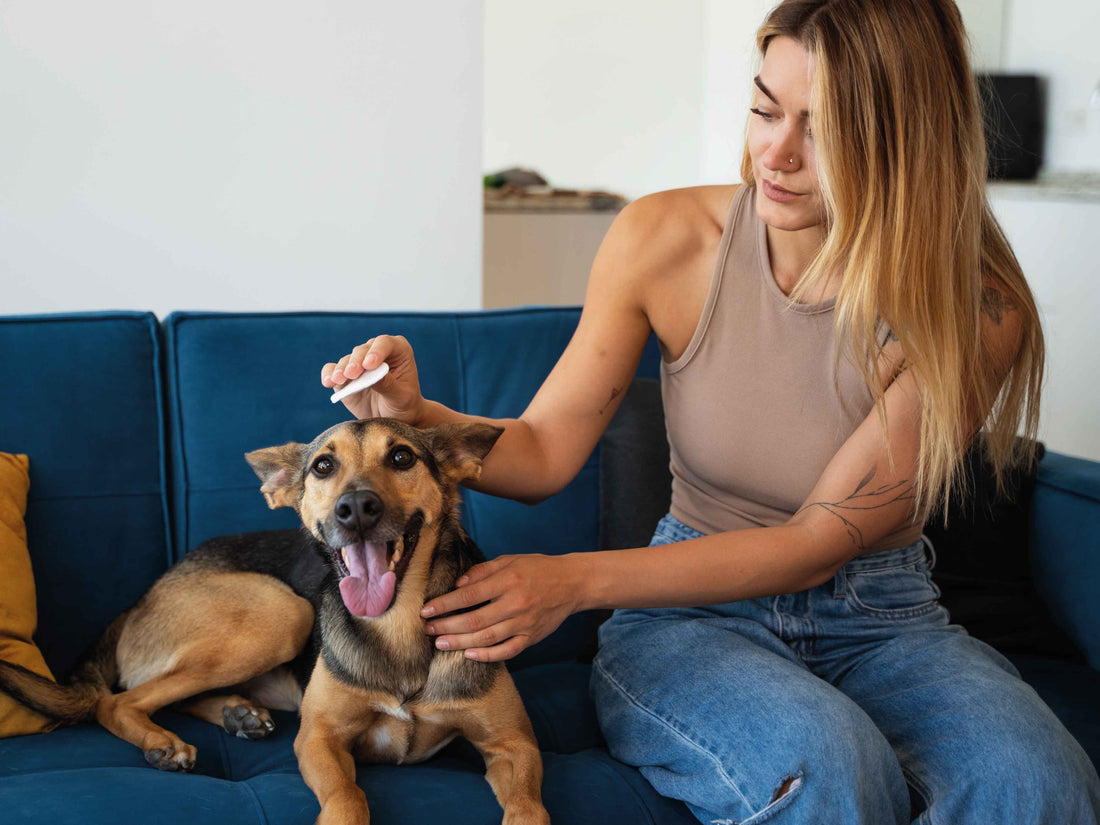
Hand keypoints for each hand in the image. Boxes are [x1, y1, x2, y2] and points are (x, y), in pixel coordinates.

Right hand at [321, 334, 424, 422]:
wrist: (394, 417)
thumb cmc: (404, 404)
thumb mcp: (401, 397)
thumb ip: (388, 384)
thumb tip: (373, 374)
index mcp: (398, 351)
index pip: (385, 343)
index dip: (376, 351)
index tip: (369, 365)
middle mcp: (377, 352)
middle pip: (363, 350)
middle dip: (356, 362)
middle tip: (352, 374)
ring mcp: (359, 362)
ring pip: (347, 360)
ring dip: (341, 369)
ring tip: (338, 380)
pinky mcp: (345, 375)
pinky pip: (333, 370)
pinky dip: (329, 374)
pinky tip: (328, 382)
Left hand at [420, 554, 585, 661]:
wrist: (572, 583)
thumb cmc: (538, 568)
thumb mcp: (510, 560)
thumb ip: (483, 571)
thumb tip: (457, 585)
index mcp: (508, 580)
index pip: (469, 595)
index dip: (445, 604)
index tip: (426, 610)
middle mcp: (515, 603)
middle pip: (474, 619)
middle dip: (446, 626)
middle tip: (428, 630)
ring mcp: (524, 623)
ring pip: (487, 638)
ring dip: (460, 642)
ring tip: (440, 644)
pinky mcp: (532, 637)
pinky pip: (507, 651)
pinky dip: (488, 655)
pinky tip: (469, 655)